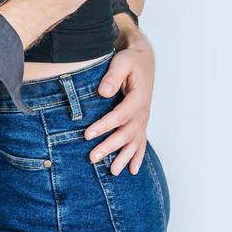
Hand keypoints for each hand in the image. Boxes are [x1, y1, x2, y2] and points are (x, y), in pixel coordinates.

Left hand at [84, 26, 154, 174]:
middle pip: (126, 133)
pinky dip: (137, 157)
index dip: (104, 126)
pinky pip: (141, 142)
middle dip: (110, 146)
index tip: (87, 134)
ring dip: (124, 157)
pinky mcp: (141, 121)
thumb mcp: (122, 62)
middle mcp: (143, 112)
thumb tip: (103, 92)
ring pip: (134, 141)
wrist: (144, 59)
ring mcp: (143, 118)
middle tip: (93, 157)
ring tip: (113, 172)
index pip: (120, 116)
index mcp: (139, 98)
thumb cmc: (131, 60)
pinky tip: (132, 170)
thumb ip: (113, 76)